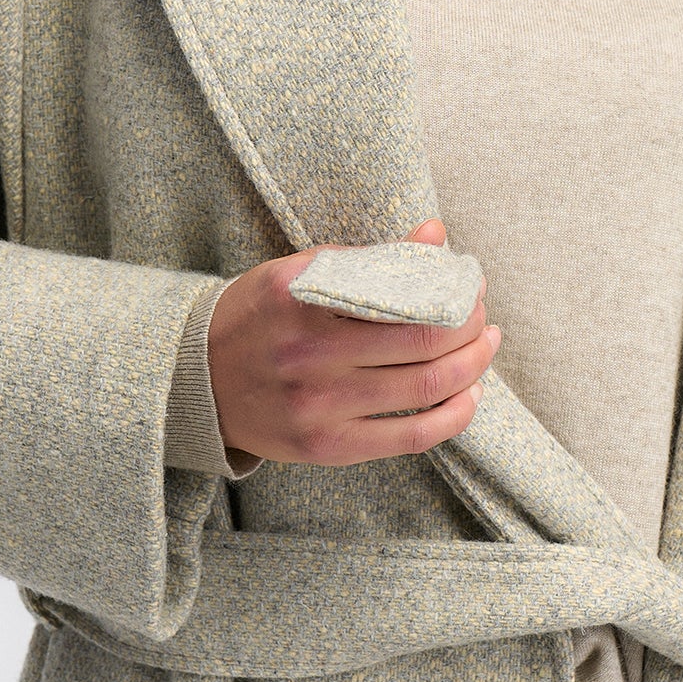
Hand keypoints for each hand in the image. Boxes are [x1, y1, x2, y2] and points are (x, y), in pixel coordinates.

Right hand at [206, 218, 499, 465]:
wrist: (197, 381)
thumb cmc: (258, 317)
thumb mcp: (300, 273)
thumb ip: (369, 257)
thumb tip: (436, 234)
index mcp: (303, 300)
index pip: (402, 296)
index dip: (451, 292)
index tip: (470, 283)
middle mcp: (310, 356)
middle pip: (424, 344)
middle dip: (470, 328)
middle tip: (483, 316)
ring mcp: (319, 407)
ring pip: (425, 390)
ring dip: (473, 368)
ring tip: (485, 348)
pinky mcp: (327, 447)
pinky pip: (410, 437)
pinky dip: (453, 417)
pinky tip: (470, 397)